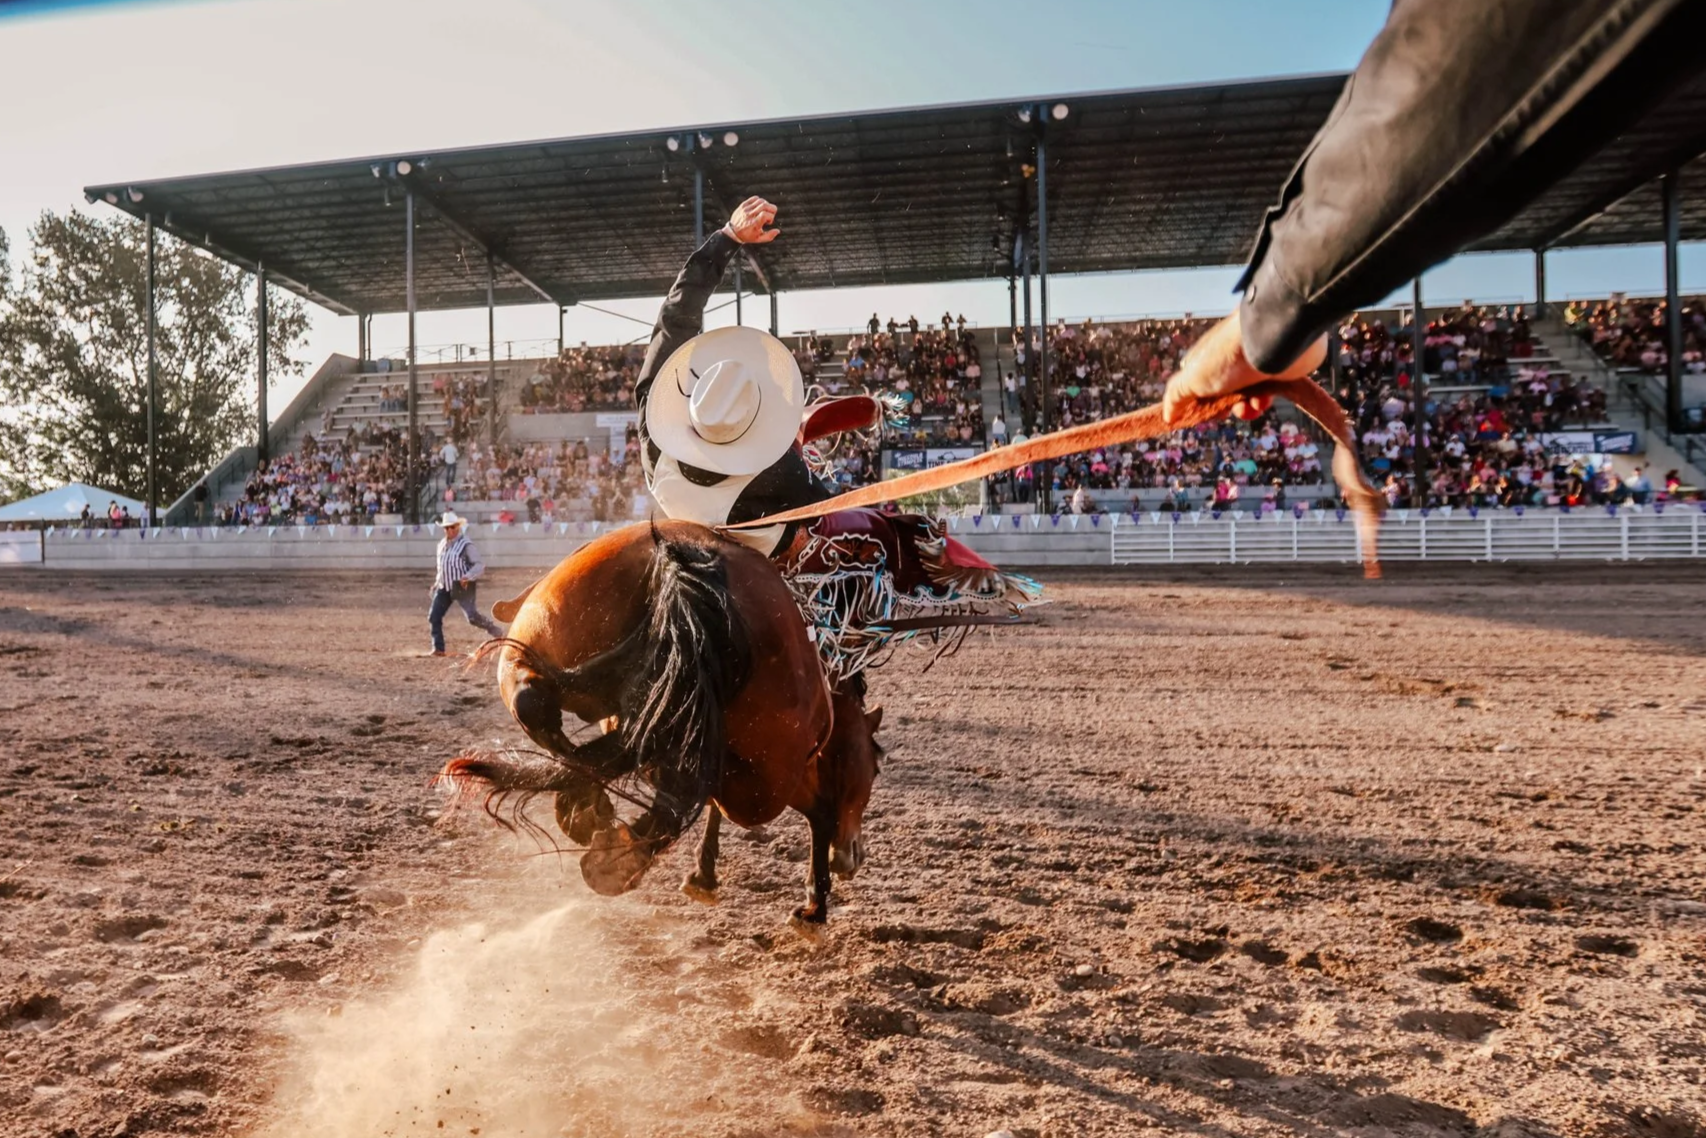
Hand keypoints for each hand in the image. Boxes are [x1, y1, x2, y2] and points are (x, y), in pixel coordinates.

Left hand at [724, 196, 778, 243]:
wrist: (733, 232)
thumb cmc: (747, 236)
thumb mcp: (758, 239)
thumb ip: (769, 236)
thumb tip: (778, 231)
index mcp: (753, 223)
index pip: (765, 214)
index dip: (771, 217)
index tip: (768, 222)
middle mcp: (749, 215)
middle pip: (765, 205)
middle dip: (772, 209)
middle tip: (770, 215)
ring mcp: (746, 209)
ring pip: (760, 201)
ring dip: (766, 205)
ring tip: (764, 212)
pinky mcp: (743, 205)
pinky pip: (754, 198)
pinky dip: (760, 201)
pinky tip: (759, 208)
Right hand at [1161, 312, 1326, 424]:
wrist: (1274, 341)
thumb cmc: (1229, 356)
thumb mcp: (1193, 378)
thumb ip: (1176, 395)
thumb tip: (1167, 415)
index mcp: (1205, 361)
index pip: (1196, 388)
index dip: (1198, 405)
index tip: (1202, 415)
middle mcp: (1227, 363)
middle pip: (1220, 397)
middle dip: (1223, 408)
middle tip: (1226, 409)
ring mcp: (1251, 367)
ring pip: (1243, 399)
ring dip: (1244, 409)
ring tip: (1248, 406)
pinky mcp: (1273, 372)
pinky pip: (1265, 396)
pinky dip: (1261, 403)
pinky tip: (1262, 401)